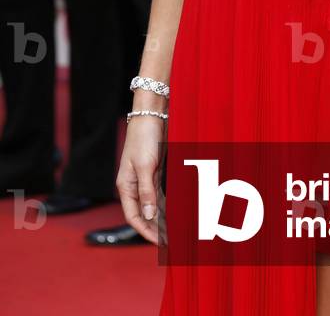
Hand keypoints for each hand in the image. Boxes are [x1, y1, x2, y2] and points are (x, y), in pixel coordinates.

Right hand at [116, 116, 165, 243]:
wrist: (150, 115)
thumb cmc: (143, 138)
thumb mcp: (145, 166)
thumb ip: (146, 192)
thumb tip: (148, 216)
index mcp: (126, 186)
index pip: (134, 217)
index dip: (146, 232)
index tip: (160, 243)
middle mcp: (133, 186)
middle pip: (143, 214)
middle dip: (155, 229)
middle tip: (170, 242)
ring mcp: (144, 179)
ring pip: (152, 206)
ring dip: (162, 219)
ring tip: (174, 232)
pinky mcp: (154, 173)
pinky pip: (159, 195)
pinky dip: (166, 205)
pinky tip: (174, 213)